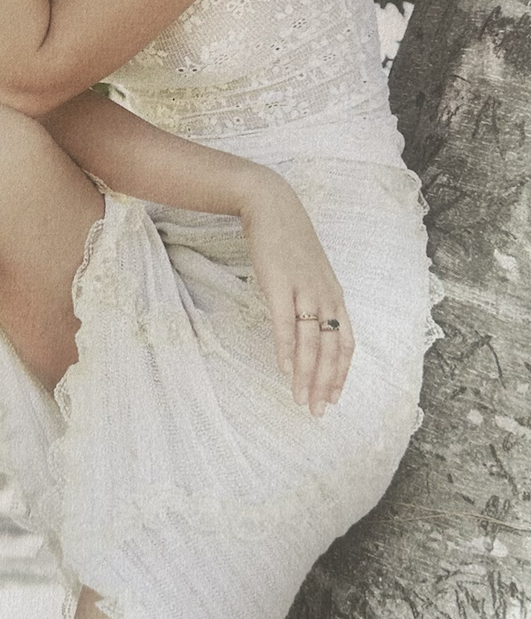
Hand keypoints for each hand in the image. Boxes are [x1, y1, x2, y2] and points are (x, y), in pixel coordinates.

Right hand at [240, 173, 354, 416]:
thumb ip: (313, 298)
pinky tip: (283, 368)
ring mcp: (304, 289)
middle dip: (325, 384)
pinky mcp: (280, 283)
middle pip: (331, 349)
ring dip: (306, 374)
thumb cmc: (289, 241)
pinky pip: (285, 322)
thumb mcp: (309, 272)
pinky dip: (285, 347)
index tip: (334, 398)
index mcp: (334, 295)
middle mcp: (325, 295)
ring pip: (310, 342)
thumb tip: (309, 326)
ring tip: (300, 399)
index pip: (346, 343)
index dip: (341, 374)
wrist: (272, 206)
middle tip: (317, 412)